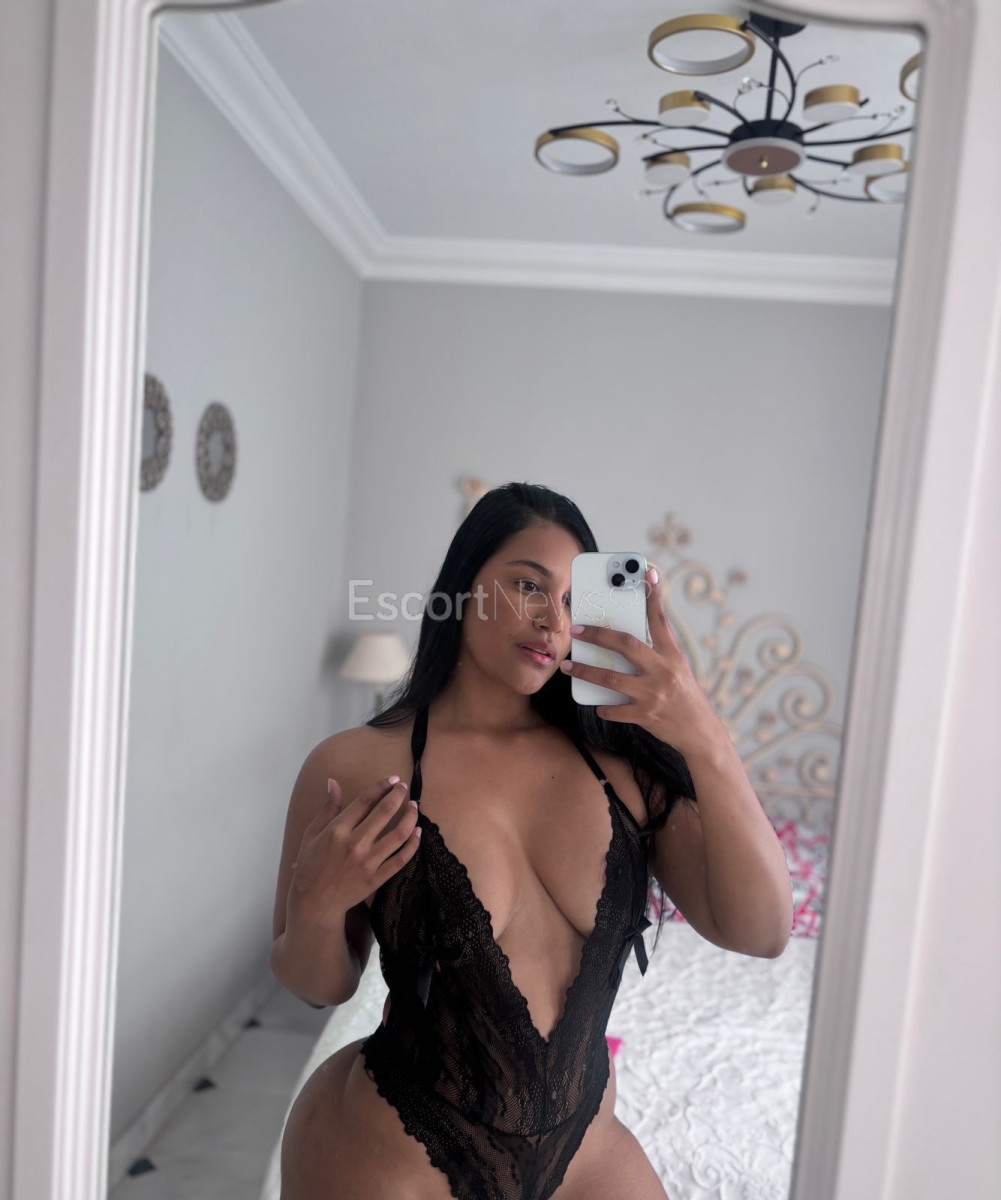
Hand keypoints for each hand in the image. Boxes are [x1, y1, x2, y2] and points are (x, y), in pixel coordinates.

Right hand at [290, 775, 421, 915]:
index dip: (381, 787)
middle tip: (404, 787)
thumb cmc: (310, 866)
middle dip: (398, 795)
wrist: (314, 903)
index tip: (392, 780)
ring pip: (398, 834)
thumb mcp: (311, 834)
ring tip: (415, 806)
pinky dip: (413, 844)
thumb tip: (333, 782)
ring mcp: (368, 862)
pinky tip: (418, 832)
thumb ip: (327, 808)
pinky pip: (401, 859)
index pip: (365, 801)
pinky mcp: (377, 878)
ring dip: (410, 817)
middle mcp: (355, 844)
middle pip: (384, 812)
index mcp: (337, 830)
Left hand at [560, 566, 719, 754]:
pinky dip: (603, 707)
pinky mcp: (645, 715)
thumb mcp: (679, 668)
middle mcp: (663, 671)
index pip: (661, 621)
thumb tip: (628, 637)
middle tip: (576, 629)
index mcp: (673, 656)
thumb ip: (658, 652)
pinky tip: (596, 704)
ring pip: (612, 679)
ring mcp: (653, 694)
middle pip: (626, 645)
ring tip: (568, 667)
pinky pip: (615, 710)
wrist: (700, 733)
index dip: (654, 597)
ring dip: (586, 672)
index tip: (647, 574)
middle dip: (598, 635)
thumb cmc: (686, 696)